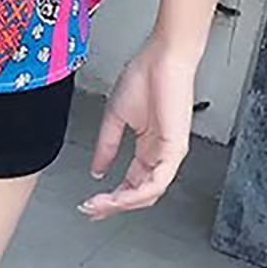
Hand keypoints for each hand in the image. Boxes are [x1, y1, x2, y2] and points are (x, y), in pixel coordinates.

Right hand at [81, 40, 195, 220]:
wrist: (162, 57)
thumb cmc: (146, 75)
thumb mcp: (116, 116)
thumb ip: (107, 145)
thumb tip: (97, 168)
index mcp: (148, 146)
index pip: (131, 182)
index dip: (111, 196)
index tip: (91, 203)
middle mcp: (160, 154)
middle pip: (139, 194)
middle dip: (113, 206)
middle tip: (92, 210)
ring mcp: (170, 154)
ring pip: (148, 193)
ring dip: (122, 203)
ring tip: (100, 204)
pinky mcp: (175, 149)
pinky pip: (158, 181)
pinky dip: (137, 193)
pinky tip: (120, 196)